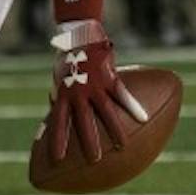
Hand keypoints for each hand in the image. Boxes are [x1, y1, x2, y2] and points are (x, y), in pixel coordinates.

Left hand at [42, 0, 149, 164]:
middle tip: (94, 160)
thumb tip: (53, 108)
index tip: (57, 159)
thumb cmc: (66, 57)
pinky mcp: (109, 77)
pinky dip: (132, 107)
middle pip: (84, 122)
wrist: (78, 34)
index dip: (57, 141)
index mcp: (63, 95)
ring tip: (121, 147)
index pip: (59, 123)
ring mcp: (94, 86)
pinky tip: (142, 118)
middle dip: (89, 142)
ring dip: (114, 131)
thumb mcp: (57, 77)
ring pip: (106, 113)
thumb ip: (57, 94)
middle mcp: (78, 93)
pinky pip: (122, 95)